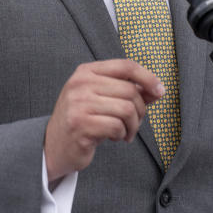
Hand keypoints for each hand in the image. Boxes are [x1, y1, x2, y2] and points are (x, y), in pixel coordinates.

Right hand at [44, 59, 163, 184]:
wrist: (53, 146)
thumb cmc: (82, 120)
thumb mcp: (102, 99)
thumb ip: (127, 91)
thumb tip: (157, 90)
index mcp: (86, 71)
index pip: (126, 66)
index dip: (147, 78)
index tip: (159, 91)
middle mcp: (80, 84)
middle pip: (130, 90)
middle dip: (140, 110)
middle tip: (135, 123)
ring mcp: (78, 104)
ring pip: (126, 110)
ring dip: (132, 126)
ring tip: (125, 132)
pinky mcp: (80, 125)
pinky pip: (116, 127)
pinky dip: (121, 134)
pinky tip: (113, 138)